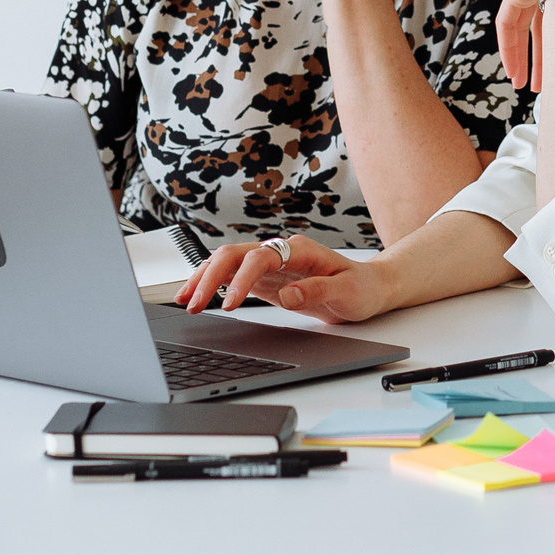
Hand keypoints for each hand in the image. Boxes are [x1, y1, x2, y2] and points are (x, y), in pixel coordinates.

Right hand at [176, 233, 395, 326]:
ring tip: (184, 300)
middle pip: (234, 254)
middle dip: (209, 277)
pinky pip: (232, 276)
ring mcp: (270, 264)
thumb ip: (318, 291)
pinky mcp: (266, 279)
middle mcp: (280, 251)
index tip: (227, 303)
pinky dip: (212, 284)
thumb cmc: (361, 287)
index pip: (259, 258)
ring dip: (203, 278)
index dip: (240, 280)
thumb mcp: (347, 292)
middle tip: (193, 304)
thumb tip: (288, 295)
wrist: (370, 287)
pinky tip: (198, 296)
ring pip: (227, 262)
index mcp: (298, 250)